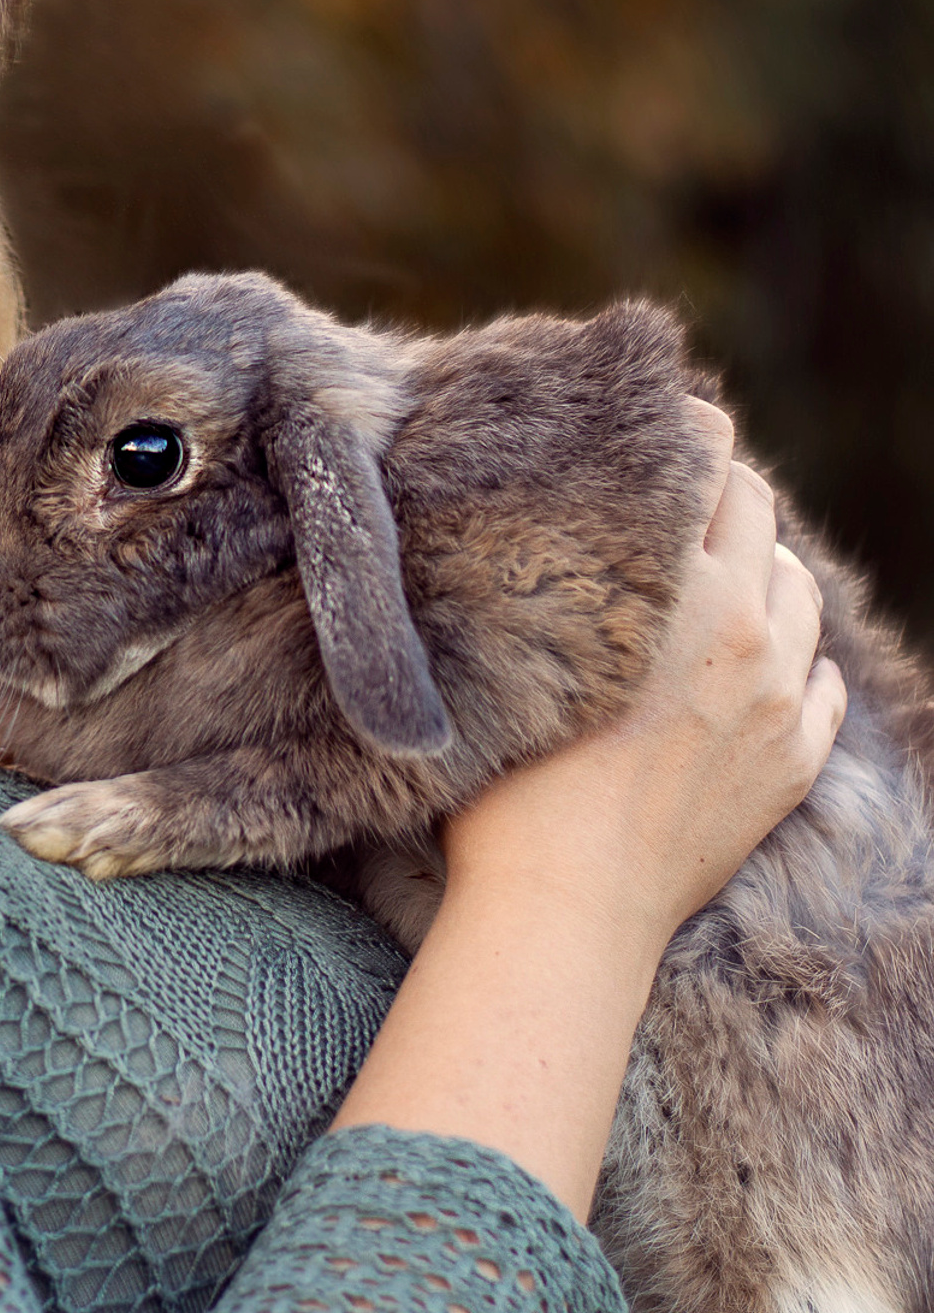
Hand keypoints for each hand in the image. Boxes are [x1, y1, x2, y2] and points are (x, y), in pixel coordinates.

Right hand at [330, 397, 844, 1219]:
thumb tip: (522, 504)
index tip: (653, 423)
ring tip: (706, 583)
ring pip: (799, 587)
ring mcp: (777, 697)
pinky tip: (750, 666)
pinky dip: (792, 657)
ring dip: (759, 570)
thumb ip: (538, 565)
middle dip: (717, 492)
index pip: (707, 458)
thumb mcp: (508, 643)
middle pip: (757, 509)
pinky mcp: (794, 761)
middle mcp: (742, 626)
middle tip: (667, 499)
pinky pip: (820, 679)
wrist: (564, 905)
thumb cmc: (507, 777)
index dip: (682, 429)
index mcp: (670, 583)